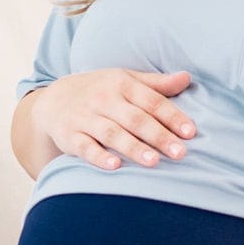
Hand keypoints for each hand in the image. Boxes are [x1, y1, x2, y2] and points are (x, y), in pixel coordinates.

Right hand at [33, 69, 196, 170]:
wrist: (53, 100)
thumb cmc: (99, 91)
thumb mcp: (125, 80)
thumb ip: (156, 84)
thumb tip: (187, 78)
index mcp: (122, 84)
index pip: (151, 101)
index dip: (172, 116)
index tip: (190, 133)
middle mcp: (104, 99)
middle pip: (135, 119)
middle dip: (158, 136)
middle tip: (180, 153)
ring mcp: (85, 118)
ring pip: (112, 133)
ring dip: (133, 147)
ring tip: (154, 161)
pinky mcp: (70, 136)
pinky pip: (85, 147)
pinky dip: (99, 156)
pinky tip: (115, 166)